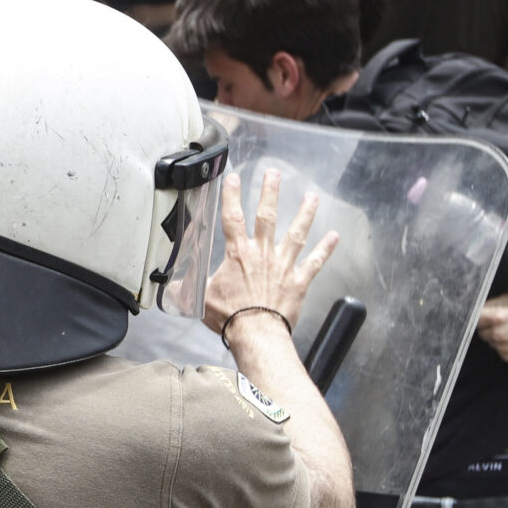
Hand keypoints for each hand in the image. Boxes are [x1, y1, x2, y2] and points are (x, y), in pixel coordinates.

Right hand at [201, 168, 338, 333]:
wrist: (257, 333)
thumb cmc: (231, 317)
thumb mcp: (202, 300)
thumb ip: (188, 289)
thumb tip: (172, 288)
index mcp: (238, 255)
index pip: (233, 218)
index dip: (232, 195)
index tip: (234, 178)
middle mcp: (263, 254)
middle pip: (268, 216)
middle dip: (270, 192)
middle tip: (274, 174)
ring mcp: (284, 265)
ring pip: (296, 233)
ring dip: (305, 214)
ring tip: (312, 197)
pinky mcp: (299, 281)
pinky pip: (315, 261)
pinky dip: (326, 249)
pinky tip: (334, 236)